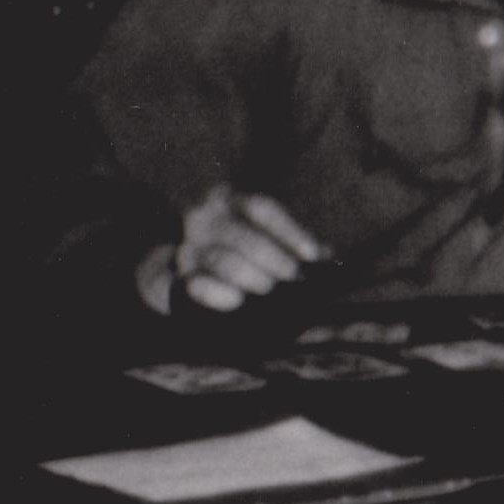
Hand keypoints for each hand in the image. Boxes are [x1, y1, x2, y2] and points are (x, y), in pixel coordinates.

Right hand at [149, 185, 324, 315]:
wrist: (179, 269)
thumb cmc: (236, 250)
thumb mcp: (259, 235)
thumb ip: (291, 243)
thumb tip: (326, 257)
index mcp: (228, 202)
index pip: (261, 209)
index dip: (289, 231)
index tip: (313, 253)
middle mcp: (204, 220)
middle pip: (241, 235)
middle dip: (272, 258)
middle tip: (293, 276)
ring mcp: (187, 248)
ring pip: (221, 260)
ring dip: (249, 276)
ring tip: (268, 288)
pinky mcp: (176, 277)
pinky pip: (196, 285)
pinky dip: (217, 294)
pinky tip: (237, 301)